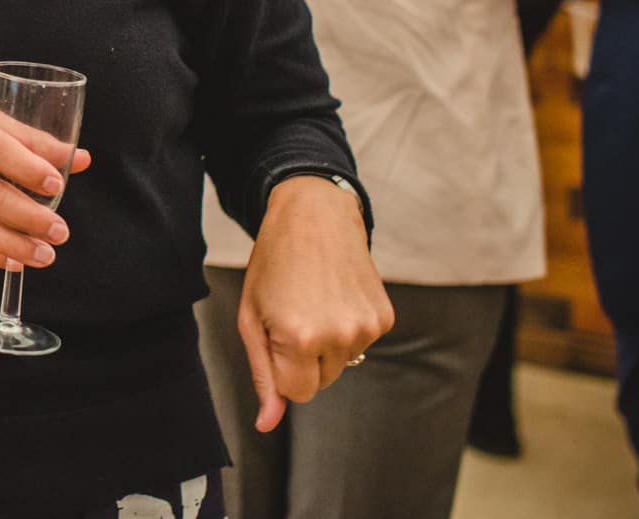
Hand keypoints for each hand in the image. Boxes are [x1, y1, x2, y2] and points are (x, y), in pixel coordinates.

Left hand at [238, 175, 393, 431]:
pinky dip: (347, 327)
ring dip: (327, 342)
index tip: (277, 335)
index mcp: (299, 338)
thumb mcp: (253, 317)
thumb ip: (264, 375)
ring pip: (343, 364)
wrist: (314, 214)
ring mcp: (367, 327)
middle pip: (321, 382)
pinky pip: (362, 342)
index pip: (298, 393)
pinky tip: (335, 295)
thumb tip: (268, 424)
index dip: (283, 368)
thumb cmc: (273, 263)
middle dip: (304, 359)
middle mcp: (339, 336)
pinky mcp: (385, 317)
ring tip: (314, 299)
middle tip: (294, 312)